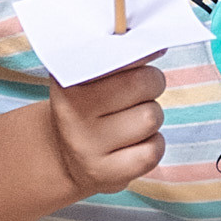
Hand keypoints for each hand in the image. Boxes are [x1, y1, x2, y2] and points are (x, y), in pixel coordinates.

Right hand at [46, 58, 165, 196]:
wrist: (63, 157)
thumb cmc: (89, 106)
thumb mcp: (90, 79)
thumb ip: (118, 58)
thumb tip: (157, 47)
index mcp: (68, 81)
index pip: (119, 56)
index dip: (141, 53)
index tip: (148, 53)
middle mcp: (72, 112)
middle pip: (143, 83)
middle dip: (151, 84)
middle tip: (140, 91)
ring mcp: (87, 146)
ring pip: (151, 117)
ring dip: (151, 115)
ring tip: (132, 119)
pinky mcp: (105, 174)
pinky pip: (152, 151)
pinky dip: (153, 144)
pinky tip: (136, 143)